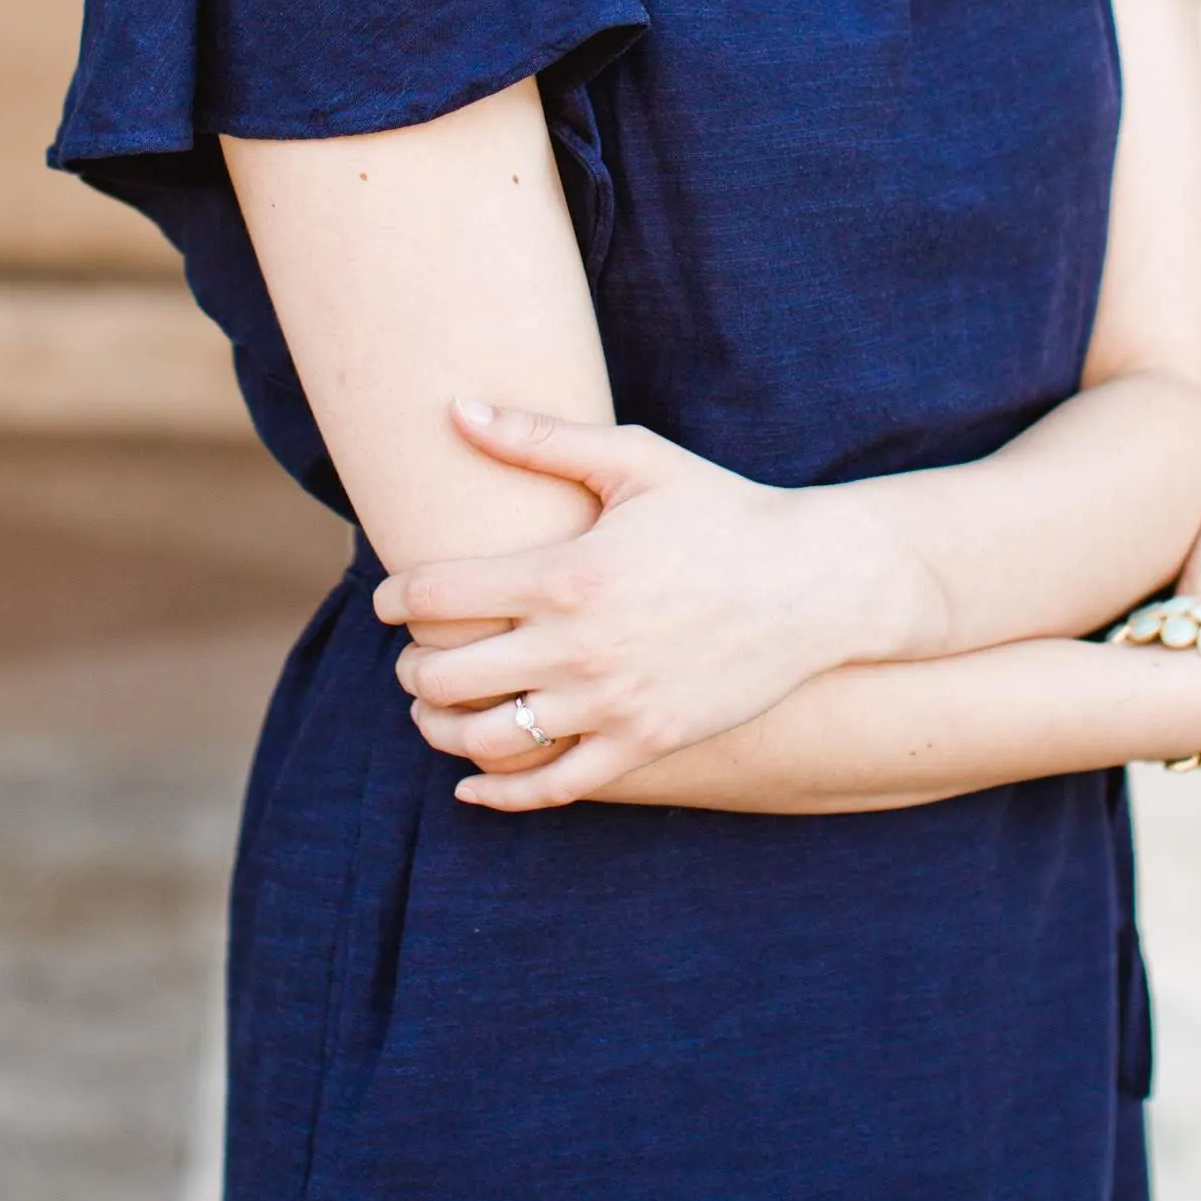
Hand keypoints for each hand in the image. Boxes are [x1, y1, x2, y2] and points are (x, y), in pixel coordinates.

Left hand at [377, 401, 875, 811]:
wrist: (812, 584)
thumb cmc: (720, 509)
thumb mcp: (634, 459)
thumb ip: (539, 437)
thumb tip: (456, 408)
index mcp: (565, 574)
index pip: (437, 595)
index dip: (395, 598)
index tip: (389, 599)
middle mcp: (578, 648)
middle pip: (446, 675)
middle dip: (413, 666)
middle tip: (414, 653)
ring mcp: (611, 705)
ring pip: (487, 740)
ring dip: (442, 728)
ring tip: (436, 708)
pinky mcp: (644, 744)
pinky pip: (552, 787)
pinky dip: (499, 793)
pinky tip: (472, 782)